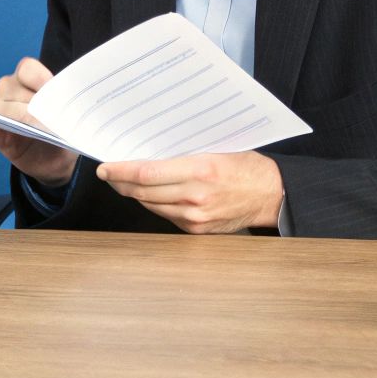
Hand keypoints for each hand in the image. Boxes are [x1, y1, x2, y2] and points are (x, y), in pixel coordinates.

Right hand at [0, 57, 77, 187]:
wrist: (57, 160)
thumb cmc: (64, 133)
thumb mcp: (71, 121)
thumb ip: (63, 114)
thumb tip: (52, 116)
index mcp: (33, 80)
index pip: (28, 69)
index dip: (38, 78)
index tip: (50, 91)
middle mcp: (12, 90)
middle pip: (10, 87)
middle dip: (29, 104)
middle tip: (48, 119)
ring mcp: (0, 111)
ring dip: (15, 117)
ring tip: (35, 129)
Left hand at [95, 153, 283, 233]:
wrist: (271, 194)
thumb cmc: (246, 166)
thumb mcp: (216, 148)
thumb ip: (183, 152)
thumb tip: (148, 150)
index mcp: (200, 170)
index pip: (146, 173)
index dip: (120, 171)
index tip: (105, 167)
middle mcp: (195, 196)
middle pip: (143, 192)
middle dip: (120, 183)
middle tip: (107, 174)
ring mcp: (195, 216)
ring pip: (150, 205)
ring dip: (133, 194)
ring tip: (123, 183)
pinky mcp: (197, 229)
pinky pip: (165, 215)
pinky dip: (153, 204)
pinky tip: (148, 195)